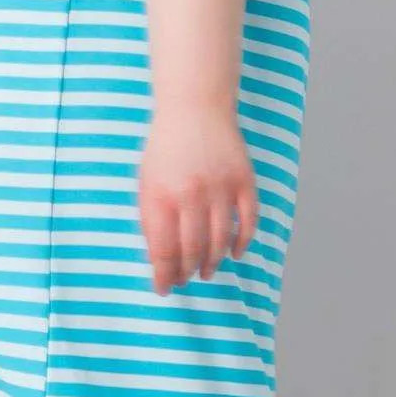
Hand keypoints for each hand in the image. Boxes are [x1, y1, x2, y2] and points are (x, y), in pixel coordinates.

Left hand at [137, 106, 259, 294]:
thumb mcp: (147, 182)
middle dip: (187, 272)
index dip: (163, 275)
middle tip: (186, 280)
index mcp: (161, 195)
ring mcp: (221, 187)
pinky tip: (234, 253)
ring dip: (213, 262)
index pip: (164, 250)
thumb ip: (151, 219)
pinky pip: (248, 221)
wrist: (195, 107)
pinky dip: (243, 242)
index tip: (163, 288)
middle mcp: (191, 194)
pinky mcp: (244, 180)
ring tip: (206, 271)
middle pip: (192, 250)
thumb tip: (159, 260)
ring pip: (220, 240)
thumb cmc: (166, 149)